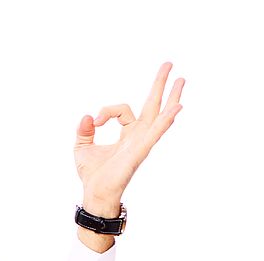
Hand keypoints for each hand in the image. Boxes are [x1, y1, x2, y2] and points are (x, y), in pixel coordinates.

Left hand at [74, 62, 184, 214]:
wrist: (95, 194)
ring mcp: (141, 143)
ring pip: (160, 117)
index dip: (106, 111)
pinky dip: (165, 121)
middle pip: (153, 106)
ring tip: (181, 79)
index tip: (94, 121)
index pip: (123, 109)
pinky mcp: (140, 152)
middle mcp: (138, 136)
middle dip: (160, 85)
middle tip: (169, 64)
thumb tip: (87, 116)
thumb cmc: (92, 175)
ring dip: (171, 98)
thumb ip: (84, 130)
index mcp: (128, 134)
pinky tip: (176, 109)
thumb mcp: (82, 147)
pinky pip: (155, 133)